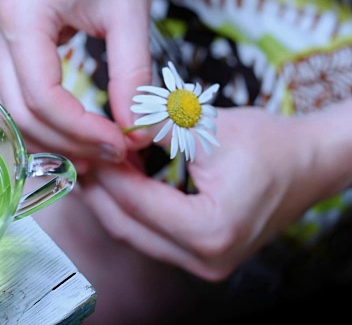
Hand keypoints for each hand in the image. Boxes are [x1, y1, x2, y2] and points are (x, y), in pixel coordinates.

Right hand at [0, 0, 157, 167]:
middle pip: (19, 111)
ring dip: (48, 140)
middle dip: (66, 142)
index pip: (43, 95)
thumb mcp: (131, 11)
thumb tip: (136, 132)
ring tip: (90, 155)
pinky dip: (37, 124)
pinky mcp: (6, 47)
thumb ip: (132, 74)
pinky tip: (67, 137)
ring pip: (8, 111)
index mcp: (23, 16)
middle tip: (110, 156)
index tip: (119, 145)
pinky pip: (10, 98)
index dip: (80, 130)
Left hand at [80, 106, 351, 279]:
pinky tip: (119, 180)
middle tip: (79, 157)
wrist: (311, 162)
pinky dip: (132, 207)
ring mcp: (204, 263)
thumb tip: (113, 126)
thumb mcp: (207, 127)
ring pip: (135, 234)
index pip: (135, 202)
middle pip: (127, 226)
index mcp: (210, 231)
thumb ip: (155, 127)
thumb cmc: (271, 144)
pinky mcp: (202, 256)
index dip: (107, 171)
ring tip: (94, 165)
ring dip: (112, 200)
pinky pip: (151, 234)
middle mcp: (205, 259)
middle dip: (100, 190)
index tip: (86, 144)